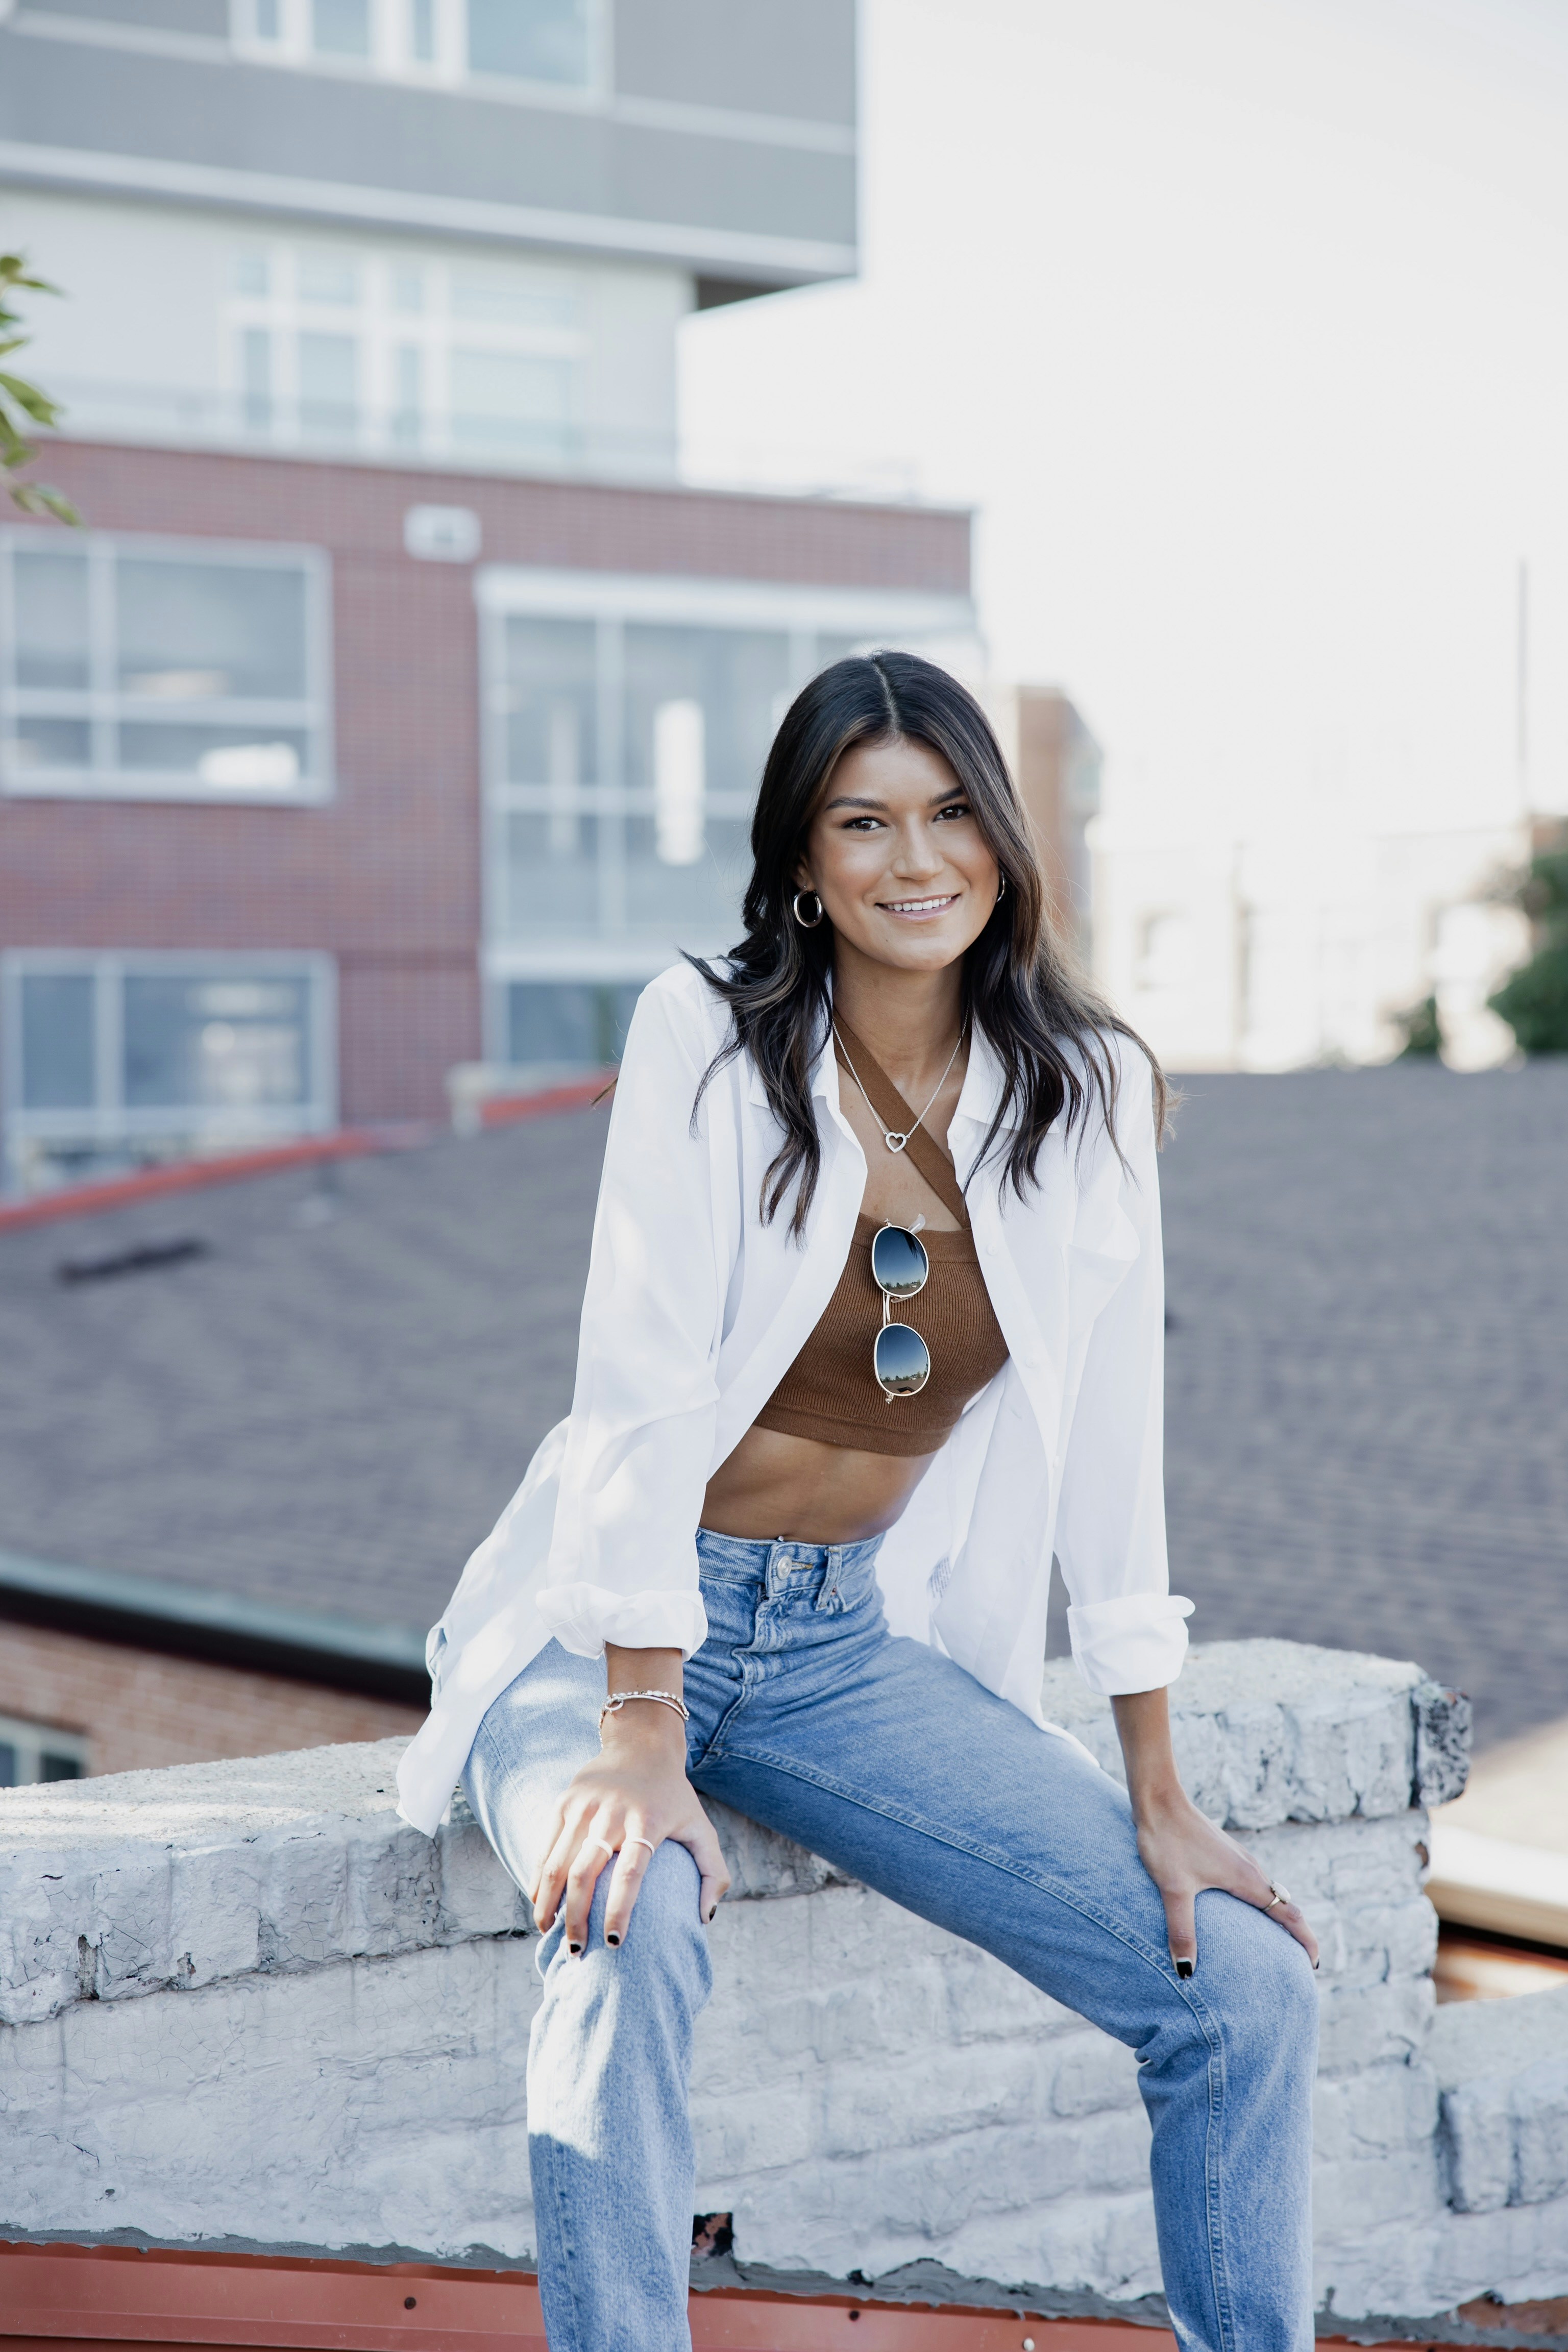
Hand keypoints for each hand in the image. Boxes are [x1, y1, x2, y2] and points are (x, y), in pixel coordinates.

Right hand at [528, 1704, 730, 1955]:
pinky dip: (538, 1878)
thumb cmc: (673, 1796)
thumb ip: (713, 1872)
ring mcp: (585, 1805)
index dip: (619, 1910)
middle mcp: (613, 1813)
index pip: (631, 1874)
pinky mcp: (565, 1801)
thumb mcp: (701, 1826)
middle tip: (576, 1952)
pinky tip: (539, 1903)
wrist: (642, 1743)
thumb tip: (704, 1918)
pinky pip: (546, 1847)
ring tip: (548, 1933)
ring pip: (558, 1864)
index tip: (613, 1943)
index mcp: (649, 1822)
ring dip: (549, 1904)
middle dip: (576, 1918)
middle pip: (585, 1874)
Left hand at [1133, 1784, 1319, 1977]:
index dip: (1305, 1940)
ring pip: (1268, 1891)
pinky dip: (1259, 1901)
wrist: (1158, 1797)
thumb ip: (1181, 1931)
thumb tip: (1186, 1972)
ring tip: (1274, 1942)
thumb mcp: (1173, 1890)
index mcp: (1247, 1878)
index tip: (1315, 1964)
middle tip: (1298, 1964)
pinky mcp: (1224, 1852)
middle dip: (1294, 1933)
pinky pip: (1252, 1882)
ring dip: (1277, 1916)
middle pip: (1284, 1904)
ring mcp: (1238, 1858)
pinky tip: (1241, 1909)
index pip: (1289, 1914)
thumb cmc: (1166, 1841)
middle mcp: (1249, 1867)